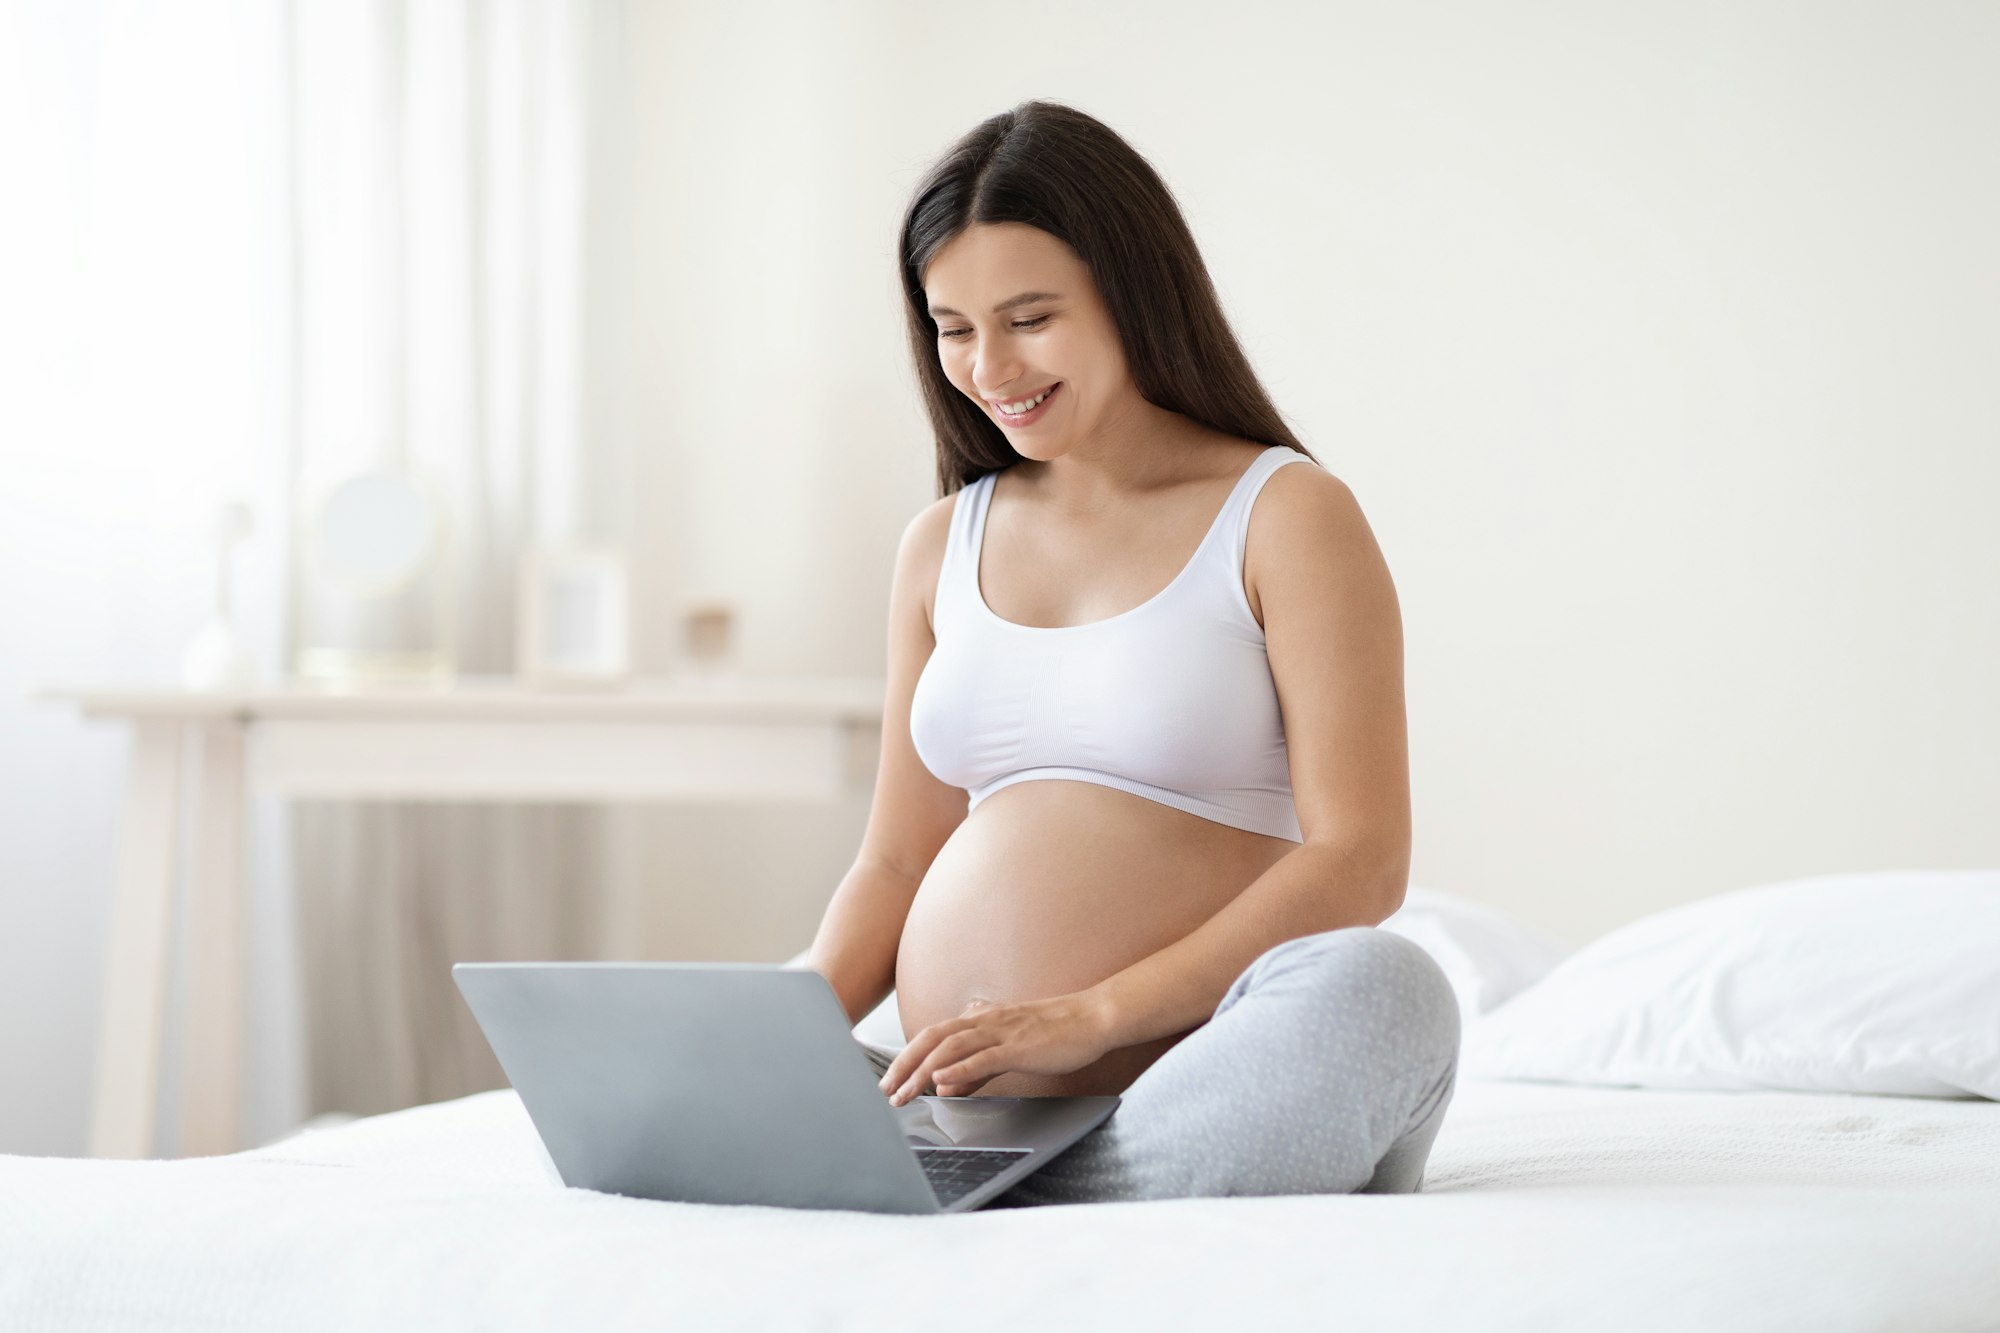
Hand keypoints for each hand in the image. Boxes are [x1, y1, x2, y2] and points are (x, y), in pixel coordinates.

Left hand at [878, 992, 1111, 1105]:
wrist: (1092, 1018)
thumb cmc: (1054, 1034)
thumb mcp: (1007, 1049)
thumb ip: (977, 1067)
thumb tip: (947, 1085)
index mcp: (981, 1020)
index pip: (933, 1035)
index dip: (907, 1057)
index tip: (890, 1081)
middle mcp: (985, 1021)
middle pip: (932, 1038)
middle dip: (905, 1065)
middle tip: (886, 1091)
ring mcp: (1001, 1031)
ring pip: (951, 1047)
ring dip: (923, 1070)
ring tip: (905, 1093)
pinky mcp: (1019, 1046)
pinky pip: (984, 1057)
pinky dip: (959, 1068)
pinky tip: (942, 1080)